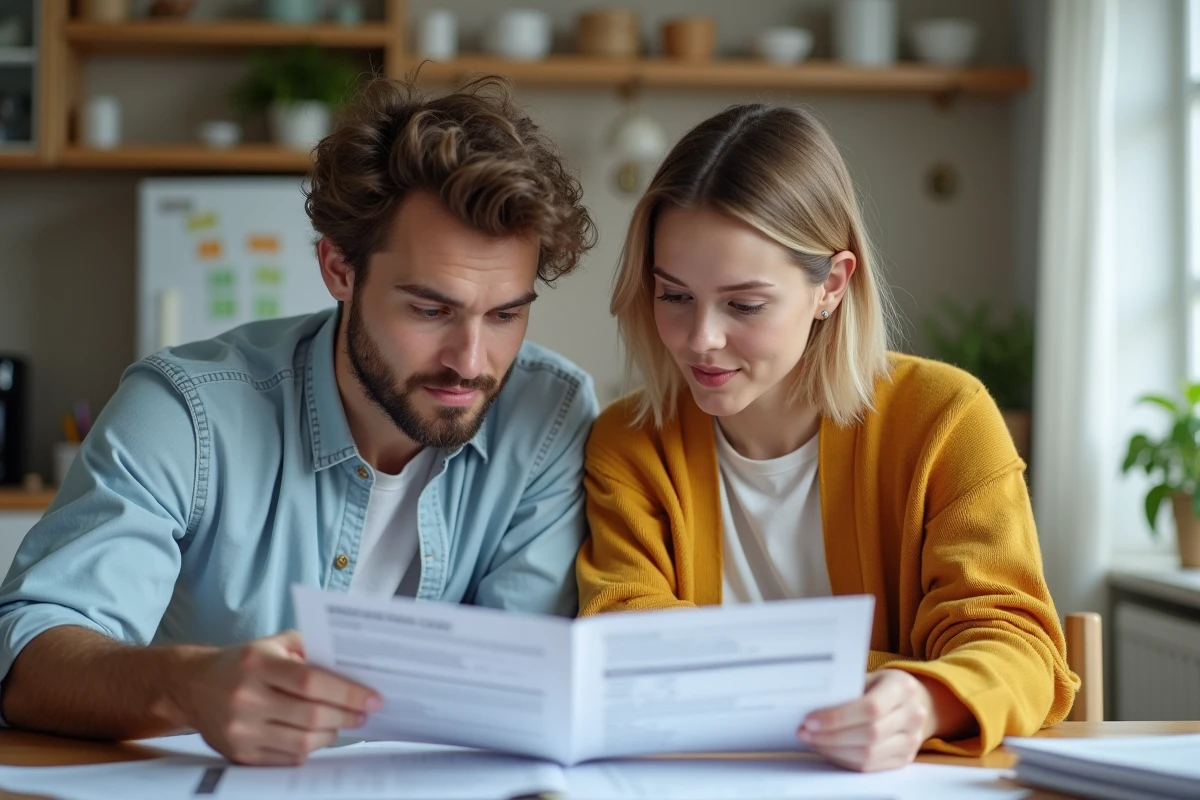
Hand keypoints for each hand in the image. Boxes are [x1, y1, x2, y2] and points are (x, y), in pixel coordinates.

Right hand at [173, 630, 381, 764]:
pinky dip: (308, 749)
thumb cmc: (244, 662)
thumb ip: (311, 649)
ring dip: (330, 734)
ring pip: (301, 742)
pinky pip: (286, 759)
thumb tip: (353, 666)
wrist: (192, 687)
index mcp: (257, 664)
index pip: (311, 682)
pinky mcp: (238, 754)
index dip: (347, 692)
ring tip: (342, 723)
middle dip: (346, 715)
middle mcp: (245, 698)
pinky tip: (318, 736)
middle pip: (310, 716)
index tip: (373, 697)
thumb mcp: (273, 643)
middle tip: (365, 712)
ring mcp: (240, 730)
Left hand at [797, 669, 935, 771]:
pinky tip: (828, 750)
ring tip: (812, 741)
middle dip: (831, 736)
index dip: (838, 717)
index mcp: (902, 687)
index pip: (870, 708)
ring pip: (868, 755)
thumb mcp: (868, 677)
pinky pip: (870, 766)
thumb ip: (846, 688)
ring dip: (834, 750)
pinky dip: (844, 760)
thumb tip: (810, 701)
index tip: (810, 720)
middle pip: (869, 735)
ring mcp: (911, 740)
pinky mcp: (904, 759)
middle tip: (804, 732)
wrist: (912, 700)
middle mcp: (913, 715)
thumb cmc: (881, 685)